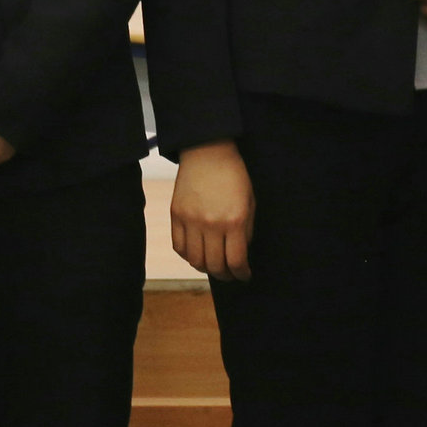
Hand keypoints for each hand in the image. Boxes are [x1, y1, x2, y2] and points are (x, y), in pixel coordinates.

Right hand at [170, 140, 254, 281]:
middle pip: (214, 265)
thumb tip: (239, 255)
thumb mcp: (250, 203)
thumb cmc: (234, 176)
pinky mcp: (176, 214)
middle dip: (225, 275)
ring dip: (205, 268)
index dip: (242, 274)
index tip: (244, 275)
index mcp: (234, 221)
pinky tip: (196, 253)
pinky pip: (178, 246)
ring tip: (213, 266)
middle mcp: (211, 223)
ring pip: (195, 260)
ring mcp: (191, 220)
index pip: (236, 261)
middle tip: (230, 275)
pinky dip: (187, 255)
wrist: (208, 151)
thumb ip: (246, 231)